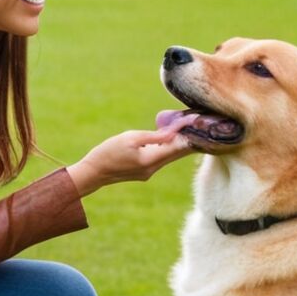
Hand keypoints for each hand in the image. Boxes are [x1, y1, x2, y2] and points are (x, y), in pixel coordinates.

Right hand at [66, 126, 194, 197]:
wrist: (94, 172)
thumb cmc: (108, 152)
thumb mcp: (130, 138)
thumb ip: (154, 136)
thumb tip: (173, 133)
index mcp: (150, 160)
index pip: (176, 147)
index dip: (189, 135)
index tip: (198, 123)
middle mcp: (153, 169)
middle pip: (177, 154)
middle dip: (189, 141)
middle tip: (202, 128)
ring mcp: (148, 172)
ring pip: (170, 156)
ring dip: (179, 145)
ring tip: (190, 132)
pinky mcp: (144, 172)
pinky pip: (161, 158)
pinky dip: (168, 149)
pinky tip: (172, 141)